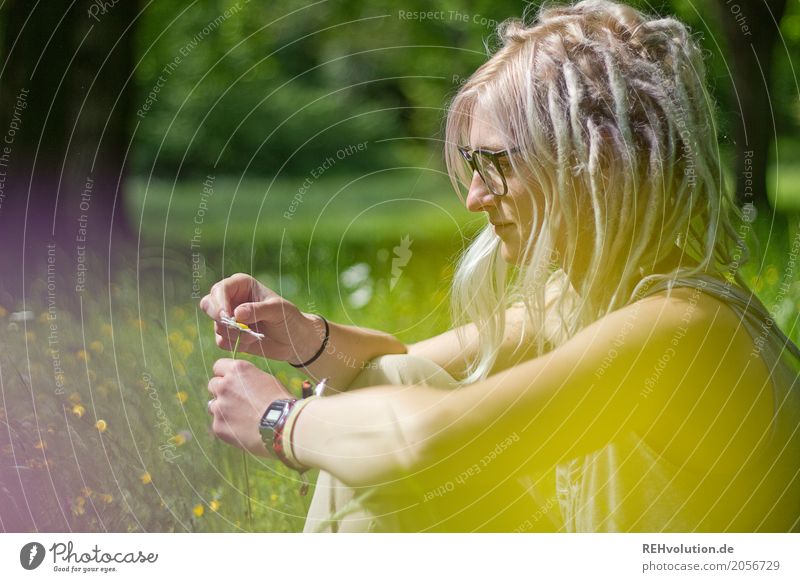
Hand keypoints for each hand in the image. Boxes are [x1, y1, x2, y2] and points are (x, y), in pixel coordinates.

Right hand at [198, 273, 324, 363]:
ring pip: (217, 326)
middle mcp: (232, 299)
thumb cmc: (289, 318)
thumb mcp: (278, 310)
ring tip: (254, 334)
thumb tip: (236, 313)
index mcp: (242, 285)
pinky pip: (220, 341)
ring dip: (234, 334)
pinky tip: (251, 342)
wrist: (295, 340)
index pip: (220, 289)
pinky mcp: (230, 335)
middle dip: (219, 318)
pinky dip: (234, 344)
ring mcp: (229, 318)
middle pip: (208, 304)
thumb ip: (258, 310)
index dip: (219, 302)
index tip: (228, 316)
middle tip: (235, 326)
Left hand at [207, 358, 291, 456]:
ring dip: (223, 409)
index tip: (232, 382)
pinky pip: (219, 424)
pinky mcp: (218, 426)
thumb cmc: (280, 402)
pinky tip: (243, 430)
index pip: (218, 366)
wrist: (283, 426)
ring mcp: (219, 406)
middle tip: (237, 401)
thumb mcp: (265, 380)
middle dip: (222, 392)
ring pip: (213, 406)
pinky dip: (228, 427)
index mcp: (237, 370)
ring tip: (242, 418)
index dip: (225, 374)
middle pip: (213, 385)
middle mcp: (224, 385)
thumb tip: (238, 384)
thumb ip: (246, 379)